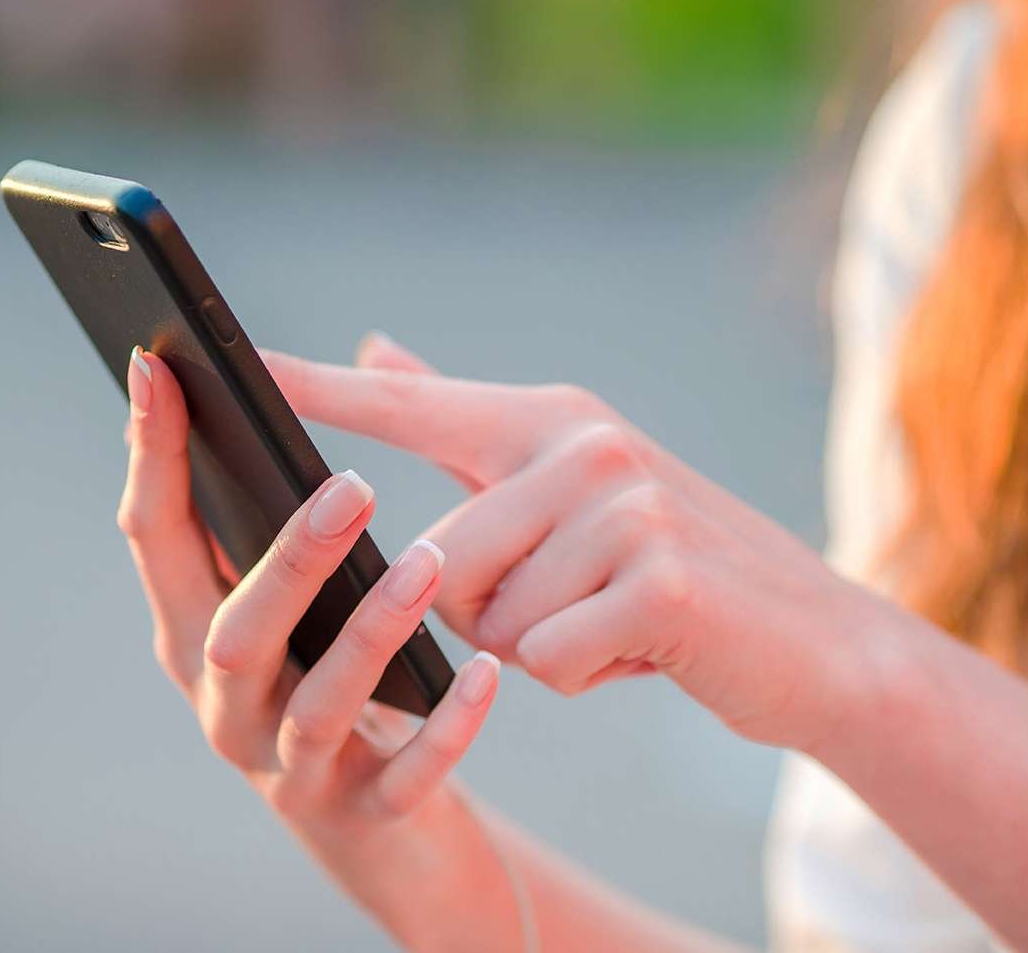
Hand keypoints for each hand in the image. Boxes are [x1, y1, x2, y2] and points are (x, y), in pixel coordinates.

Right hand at [117, 346, 498, 854]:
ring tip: (427, 567)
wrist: (392, 831)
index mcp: (204, 634)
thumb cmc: (348, 682)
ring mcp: (294, 768)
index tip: (160, 370)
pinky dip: (445, 727)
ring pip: (318, 704)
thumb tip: (366, 354)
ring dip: (369, 634)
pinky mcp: (367, 816)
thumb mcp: (312, 599)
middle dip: (287, 559)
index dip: (153, 458)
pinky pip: (407, 776)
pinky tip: (487, 673)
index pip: (159, 541)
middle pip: (234, 632)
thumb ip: (319, 499)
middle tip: (355, 487)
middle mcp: (229, 706)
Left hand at [262, 334, 869, 751]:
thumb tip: (378, 349)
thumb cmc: (671, 564)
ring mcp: (627, 508)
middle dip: (486, 608)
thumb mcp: (572, 484)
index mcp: (552, 421)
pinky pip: (545, 663)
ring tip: (611, 619)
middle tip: (571, 599)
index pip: (408, 407)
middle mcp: (586, 445)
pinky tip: (643, 648)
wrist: (808, 635)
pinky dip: (583, 677)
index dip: (308, 388)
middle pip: (438, 558)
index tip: (218, 361)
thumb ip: (465, 419)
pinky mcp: (659, 582)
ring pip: (489, 620)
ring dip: (538, 645)